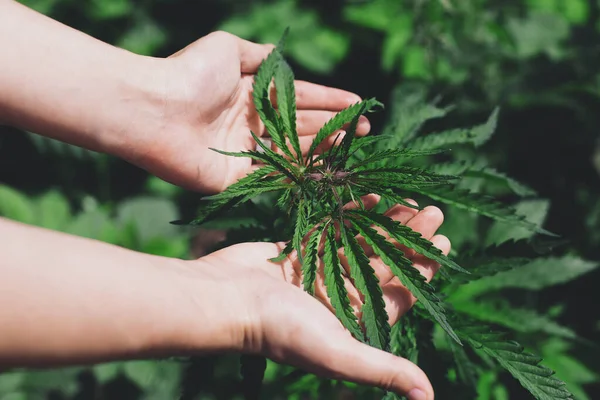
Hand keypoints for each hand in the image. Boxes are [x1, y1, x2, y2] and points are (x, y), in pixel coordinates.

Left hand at [133, 31, 369, 192]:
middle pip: (302, 126)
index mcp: (253, 95)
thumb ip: (257, 54)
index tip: (358, 103)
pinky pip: (276, 177)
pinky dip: (302, 175)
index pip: (300, 98)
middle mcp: (253, 124)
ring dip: (325, 149)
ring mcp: (246, 152)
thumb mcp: (228, 49)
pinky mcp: (237, 178)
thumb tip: (278, 55)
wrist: (156, 108)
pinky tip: (327, 170)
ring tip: (352, 143)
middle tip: (365, 129)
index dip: (330, 100)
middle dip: (335, 126)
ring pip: (295, 152)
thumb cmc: (190, 74)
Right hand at [190, 198, 448, 398]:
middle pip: (384, 265)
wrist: (225, 298)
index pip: (398, 295)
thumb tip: (427, 396)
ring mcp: (320, 272)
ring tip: (411, 201)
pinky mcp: (301, 250)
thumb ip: (381, 369)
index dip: (422, 271)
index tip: (443, 245)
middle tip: (435, 213)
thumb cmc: (279, 328)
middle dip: (410, 240)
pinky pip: (334, 230)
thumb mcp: (336, 351)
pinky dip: (353, 215)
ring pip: (363, 244)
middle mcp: (340, 297)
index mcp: (353, 321)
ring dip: (387, 224)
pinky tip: (372, 198)